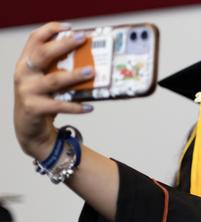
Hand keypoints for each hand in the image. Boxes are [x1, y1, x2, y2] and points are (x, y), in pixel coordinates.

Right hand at [13, 22, 92, 159]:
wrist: (30, 129)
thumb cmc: (43, 101)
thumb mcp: (48, 82)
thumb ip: (59, 71)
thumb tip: (89, 62)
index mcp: (26, 63)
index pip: (35, 39)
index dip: (50, 30)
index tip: (70, 27)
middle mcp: (23, 74)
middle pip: (44, 54)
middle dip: (64, 45)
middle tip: (82, 39)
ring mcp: (27, 90)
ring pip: (54, 80)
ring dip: (75, 76)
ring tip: (92, 72)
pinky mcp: (34, 107)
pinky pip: (59, 105)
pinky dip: (76, 106)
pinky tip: (90, 106)